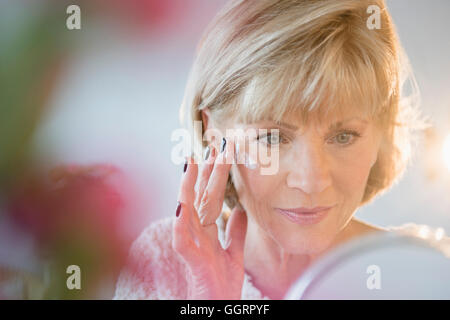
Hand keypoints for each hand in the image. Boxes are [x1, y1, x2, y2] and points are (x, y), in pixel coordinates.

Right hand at [172, 139, 247, 299]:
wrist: (217, 306)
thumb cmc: (222, 283)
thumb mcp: (235, 253)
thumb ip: (236, 232)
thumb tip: (241, 211)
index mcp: (207, 229)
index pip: (212, 195)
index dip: (216, 173)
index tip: (221, 150)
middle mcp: (196, 232)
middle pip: (202, 195)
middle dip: (207, 170)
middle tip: (214, 144)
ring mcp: (191, 243)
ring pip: (188, 210)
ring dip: (189, 186)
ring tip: (192, 163)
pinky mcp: (190, 259)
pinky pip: (181, 239)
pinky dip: (180, 223)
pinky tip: (181, 206)